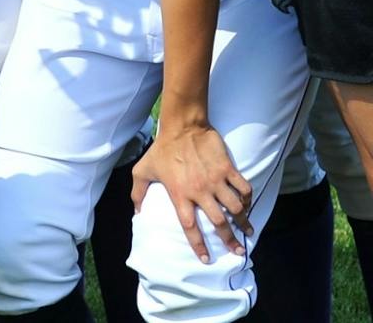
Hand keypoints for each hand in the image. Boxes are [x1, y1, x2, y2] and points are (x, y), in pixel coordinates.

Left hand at [132, 121, 252, 263]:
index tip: (206, 259)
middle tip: (238, 250)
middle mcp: (200, 191)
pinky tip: (248, 204)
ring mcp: (216, 180)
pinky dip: (248, 198)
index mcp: (179, 195)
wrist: (182, 127)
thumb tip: (137, 212)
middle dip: (230, 239)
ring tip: (248, 229)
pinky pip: (243, 188)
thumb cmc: (161, 149)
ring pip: (235, 207)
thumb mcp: (142, 171)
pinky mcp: (227, 168)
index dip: (198, 245)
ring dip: (244, 221)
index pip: (190, 227)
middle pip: (219, 222)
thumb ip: (138, 193)